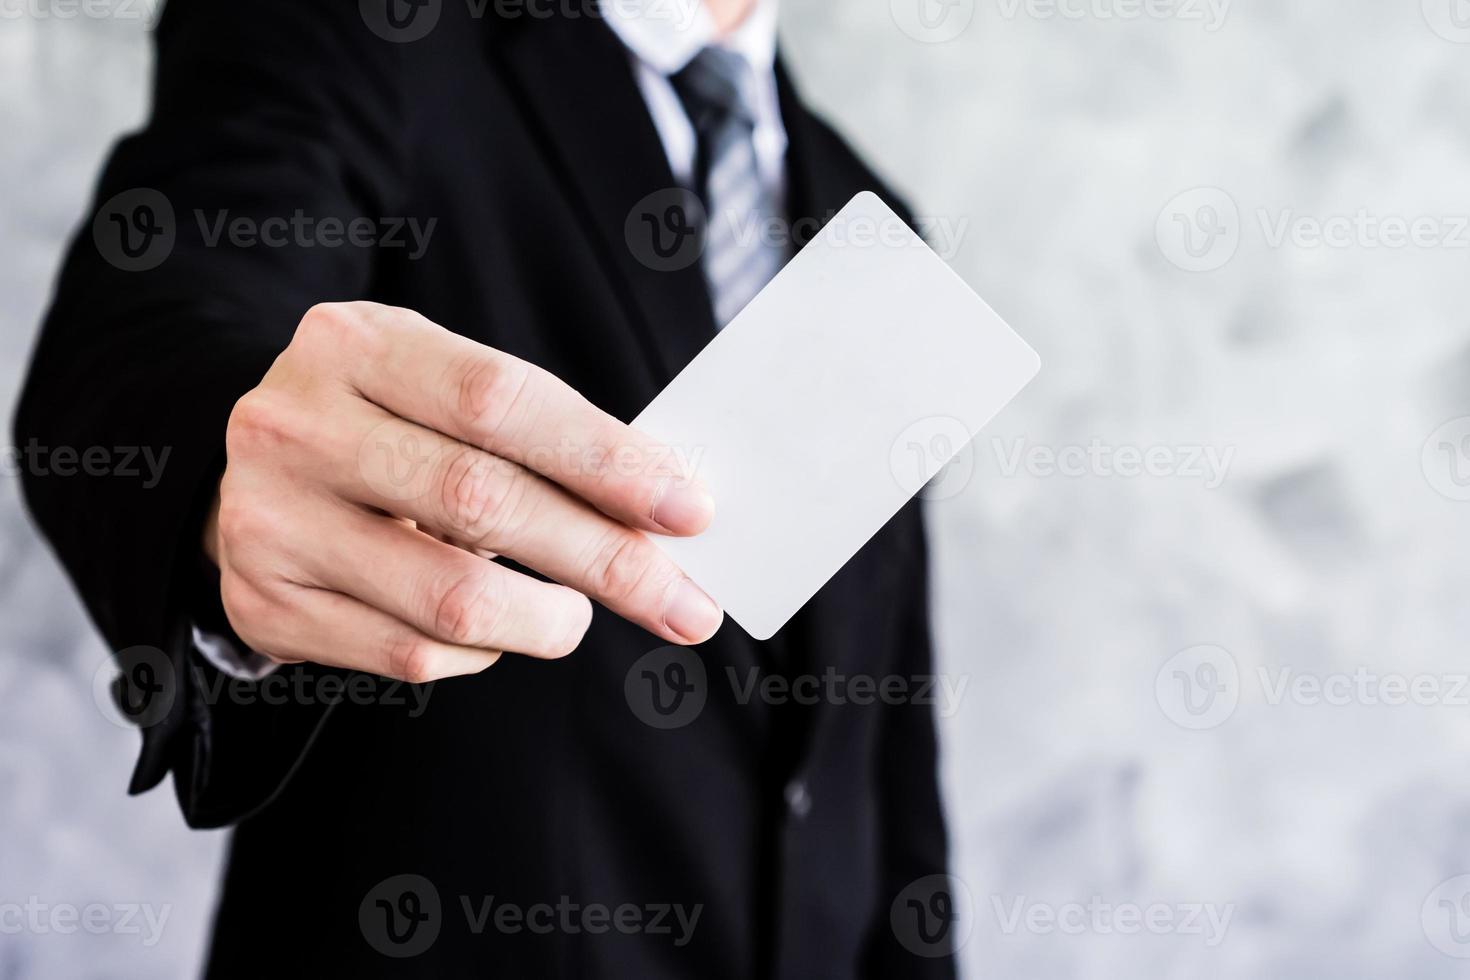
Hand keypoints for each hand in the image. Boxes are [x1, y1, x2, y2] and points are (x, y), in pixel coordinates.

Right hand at [203, 302, 720, 682]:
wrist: (252, 471)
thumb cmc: (386, 423)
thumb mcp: (441, 386)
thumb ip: (538, 432)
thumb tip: (666, 503)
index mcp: (354, 343)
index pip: (500, 401)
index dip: (604, 459)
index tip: (687, 509)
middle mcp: (296, 425)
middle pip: (483, 502)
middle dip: (606, 559)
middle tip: (683, 603)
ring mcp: (269, 519)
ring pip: (452, 599)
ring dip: (548, 620)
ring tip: (578, 615)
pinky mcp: (265, 605)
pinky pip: (412, 655)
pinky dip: (483, 652)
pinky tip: (496, 629)